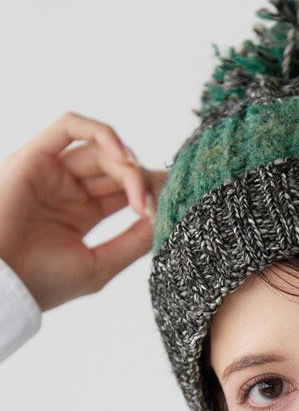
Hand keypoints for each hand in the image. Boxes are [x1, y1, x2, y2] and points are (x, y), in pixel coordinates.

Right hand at [0, 110, 167, 311]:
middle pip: (119, 168)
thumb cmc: (43, 281)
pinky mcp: (35, 156)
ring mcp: (52, 171)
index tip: (170, 207)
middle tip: (154, 202)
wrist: (2, 283)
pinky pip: (70, 127)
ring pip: (102, 150)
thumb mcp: (100, 265)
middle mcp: (68, 188)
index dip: (151, 193)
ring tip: (137, 191)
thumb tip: (164, 220)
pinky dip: (100, 132)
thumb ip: (133, 243)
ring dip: (128, 165)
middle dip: (143, 181)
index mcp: (82, 213)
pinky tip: (121, 155)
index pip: (126, 190)